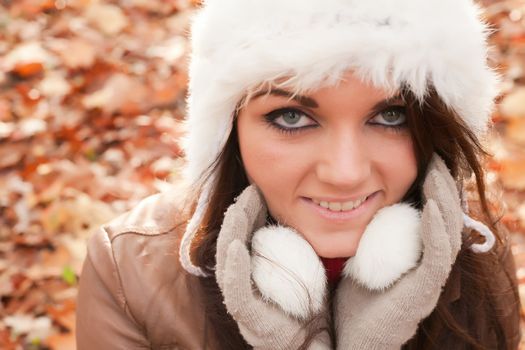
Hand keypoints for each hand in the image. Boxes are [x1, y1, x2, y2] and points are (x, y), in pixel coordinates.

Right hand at [215, 185, 330, 349]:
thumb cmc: (333, 313)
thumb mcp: (324, 272)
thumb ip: (317, 247)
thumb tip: (327, 209)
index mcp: (266, 276)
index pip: (252, 239)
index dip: (251, 214)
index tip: (258, 189)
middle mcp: (253, 290)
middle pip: (237, 247)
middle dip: (241, 217)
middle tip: (250, 190)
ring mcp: (251, 308)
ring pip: (230, 266)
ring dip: (233, 235)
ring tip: (240, 207)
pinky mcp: (254, 325)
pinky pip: (236, 295)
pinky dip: (233, 270)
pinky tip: (235, 246)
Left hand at [334, 154, 462, 348]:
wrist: (351, 339)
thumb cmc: (351, 296)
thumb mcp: (356, 254)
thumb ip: (360, 228)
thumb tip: (344, 196)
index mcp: (410, 251)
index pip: (425, 211)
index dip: (428, 184)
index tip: (422, 154)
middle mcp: (423, 262)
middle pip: (441, 216)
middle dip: (440, 183)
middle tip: (436, 153)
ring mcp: (427, 277)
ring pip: (446, 230)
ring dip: (444, 196)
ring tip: (437, 165)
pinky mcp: (423, 291)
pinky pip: (438, 254)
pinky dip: (438, 227)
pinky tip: (431, 204)